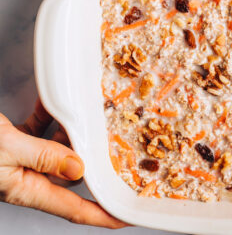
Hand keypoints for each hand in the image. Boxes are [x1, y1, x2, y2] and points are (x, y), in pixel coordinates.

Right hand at [0, 101, 125, 228]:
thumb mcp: (6, 148)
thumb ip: (43, 157)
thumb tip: (78, 168)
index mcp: (26, 190)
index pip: (75, 210)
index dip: (104, 216)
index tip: (128, 216)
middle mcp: (25, 178)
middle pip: (72, 176)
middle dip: (93, 160)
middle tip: (117, 147)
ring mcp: (18, 161)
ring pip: (58, 152)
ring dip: (72, 136)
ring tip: (85, 119)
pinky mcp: (10, 143)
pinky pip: (39, 133)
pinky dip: (49, 120)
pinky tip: (55, 107)